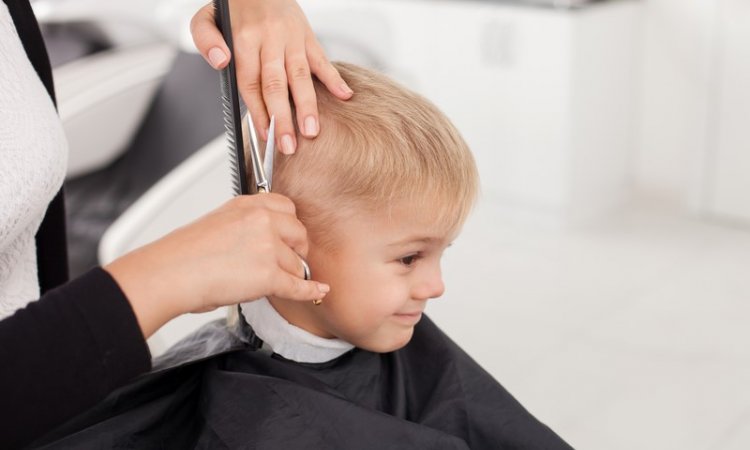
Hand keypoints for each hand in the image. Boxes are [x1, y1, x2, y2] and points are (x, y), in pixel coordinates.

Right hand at [104, 194, 328, 337]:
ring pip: (297, 264)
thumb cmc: (184, 254)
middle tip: (281, 262)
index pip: (288, 208)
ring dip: (286, 275)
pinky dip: (310, 291)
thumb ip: (246, 224)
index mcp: (248, 205)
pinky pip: (299, 285)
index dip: (290, 228)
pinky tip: (318, 290)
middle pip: (300, 235)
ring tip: (259, 282)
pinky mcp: (268, 275)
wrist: (168, 274)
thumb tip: (266, 239)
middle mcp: (261, 220)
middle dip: (295, 251)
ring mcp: (267, 246)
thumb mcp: (218, 222)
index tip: (289, 238)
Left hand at [190, 0, 353, 154]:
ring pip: (300, 76)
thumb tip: (220, 62)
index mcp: (244, 38)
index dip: (258, 112)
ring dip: (308, 106)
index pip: (251, 82)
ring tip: (312, 130)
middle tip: (288, 145)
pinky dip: (334, 78)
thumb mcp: (206, 18)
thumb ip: (205, 40)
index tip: (264, 135)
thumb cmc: (235, 9)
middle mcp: (270, 38)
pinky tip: (344, 96)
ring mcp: (292, 38)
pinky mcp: (308, 36)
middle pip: (276, 85)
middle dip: (283, 118)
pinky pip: (322, 59)